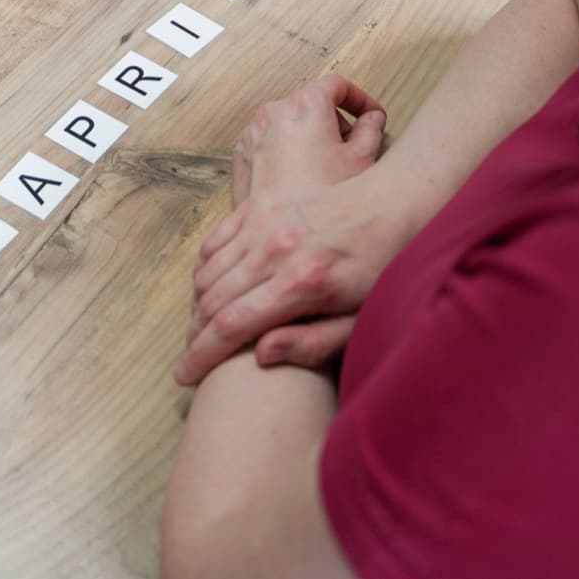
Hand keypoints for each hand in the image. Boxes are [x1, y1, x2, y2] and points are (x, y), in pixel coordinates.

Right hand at [173, 76, 394, 386]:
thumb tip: (260, 356)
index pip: (231, 325)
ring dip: (198, 305)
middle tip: (194, 357)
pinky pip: (214, 243)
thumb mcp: (361, 320)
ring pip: (207, 272)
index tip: (183, 375)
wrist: (394, 206)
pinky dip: (205, 270)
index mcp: (304, 283)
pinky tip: (211, 290)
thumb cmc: (383, 271)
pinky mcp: (259, 204)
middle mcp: (277, 248)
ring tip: (203, 329)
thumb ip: (313, 344)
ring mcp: (264, 221)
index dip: (201, 355)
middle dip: (195, 335)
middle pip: (211, 300)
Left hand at [230, 74, 385, 207]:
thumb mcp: (362, 159)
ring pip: (288, 124)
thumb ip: (371, 129)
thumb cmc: (324, 197)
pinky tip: (302, 177)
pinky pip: (269, 142)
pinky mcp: (242, 155)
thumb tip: (372, 118)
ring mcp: (253, 133)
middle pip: (310, 104)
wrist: (286, 234)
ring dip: (309, 137)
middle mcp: (273, 112)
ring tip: (326, 167)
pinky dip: (287, 150)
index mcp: (305, 105)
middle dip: (334, 121)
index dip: (359, 98)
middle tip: (350, 146)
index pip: (336, 84)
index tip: (369, 115)